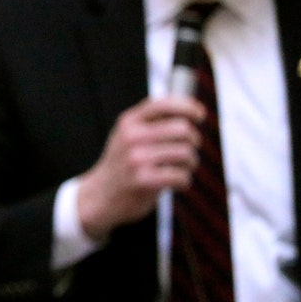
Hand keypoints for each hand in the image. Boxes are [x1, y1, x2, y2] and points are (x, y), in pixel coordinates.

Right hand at [76, 96, 204, 239]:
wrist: (100, 196)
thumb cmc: (122, 165)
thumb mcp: (127, 135)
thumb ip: (151, 122)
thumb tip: (191, 112)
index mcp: (129, 121)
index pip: (163, 105)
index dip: (187, 107)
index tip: (200, 115)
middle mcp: (132, 136)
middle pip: (183, 129)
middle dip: (193, 141)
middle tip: (188, 151)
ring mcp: (137, 158)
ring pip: (186, 153)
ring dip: (190, 163)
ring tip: (181, 168)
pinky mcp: (143, 181)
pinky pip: (181, 176)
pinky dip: (184, 181)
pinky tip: (175, 183)